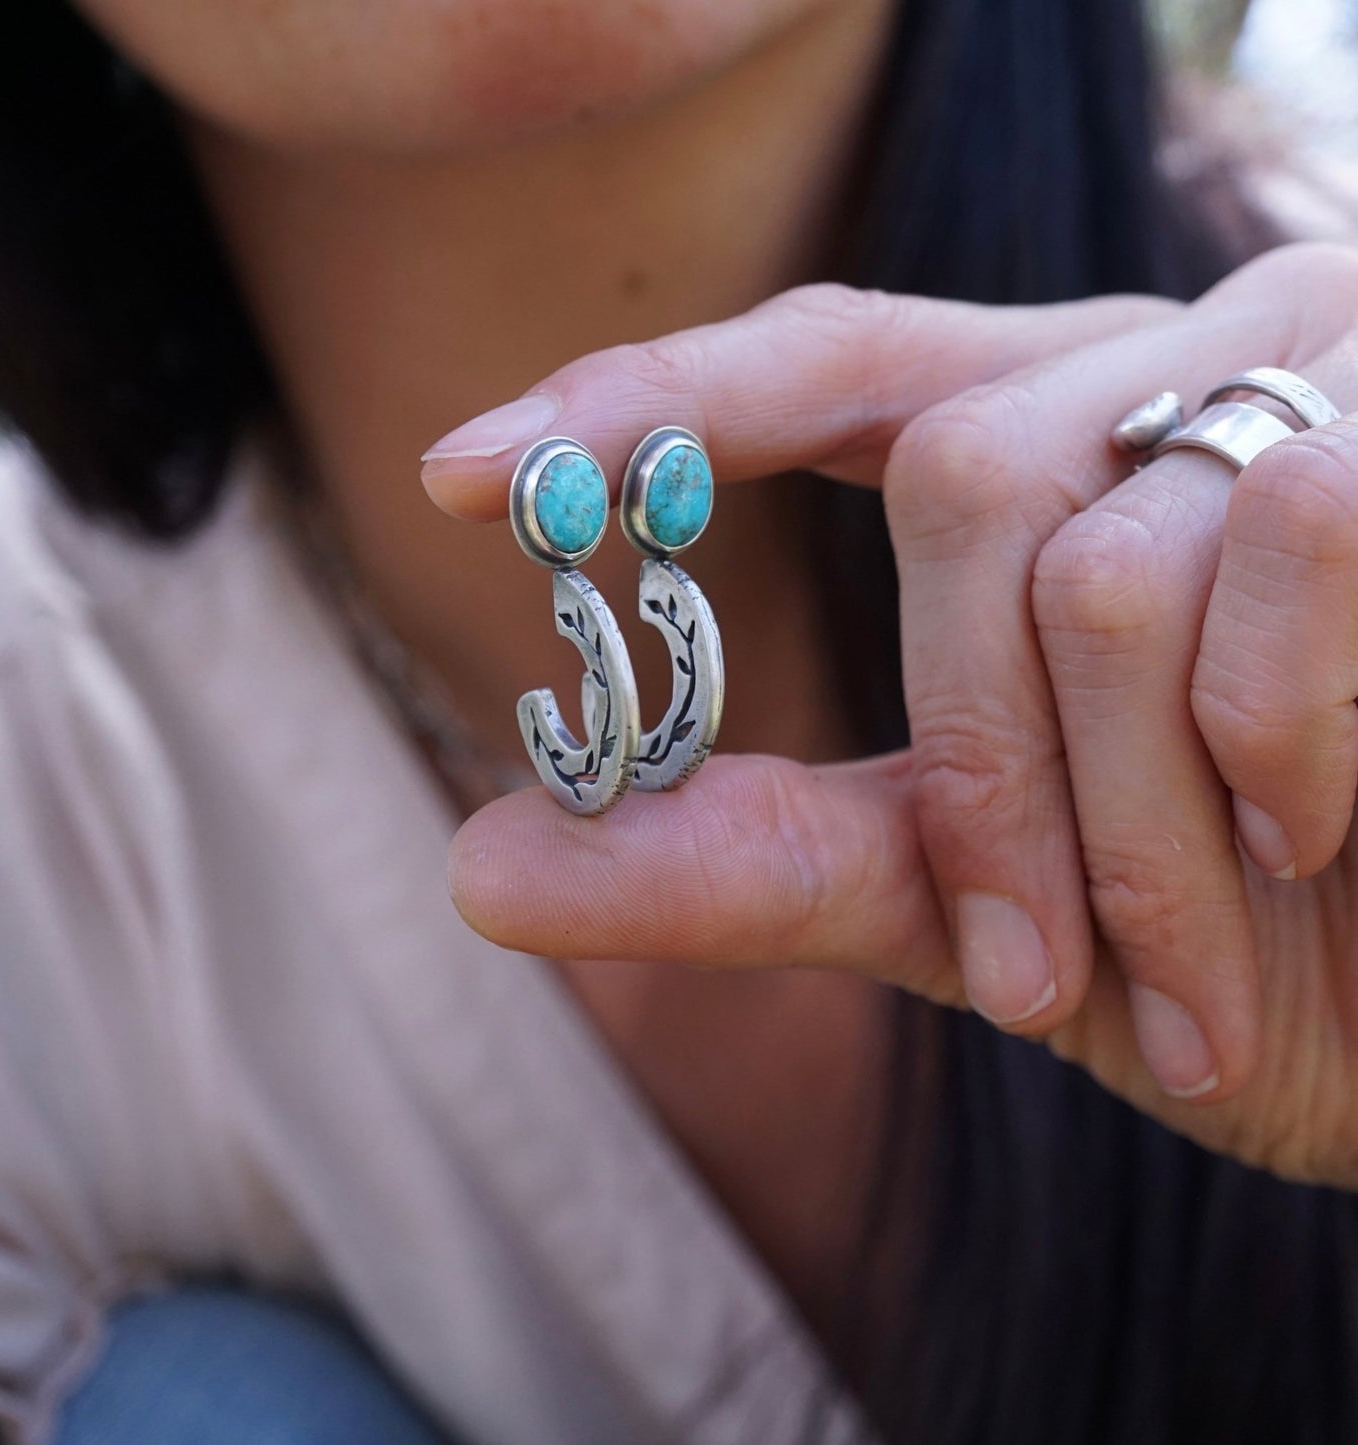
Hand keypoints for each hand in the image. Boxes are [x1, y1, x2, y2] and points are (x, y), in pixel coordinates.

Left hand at [422, 242, 1357, 1188]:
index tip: (459, 473)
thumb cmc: (1236, 944)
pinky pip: (1287, 551)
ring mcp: (1309, 387)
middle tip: (1023, 978)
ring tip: (1187, 968)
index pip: (818, 365)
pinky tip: (1320, 839)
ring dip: (1123, 823)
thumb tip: (485, 864)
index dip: (644, 404)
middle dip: (977, 763)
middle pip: (959, 482)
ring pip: (1107, 560)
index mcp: (1046, 450)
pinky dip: (1267, 751)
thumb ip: (756, 859)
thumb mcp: (972, 906)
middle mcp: (1162, 384)